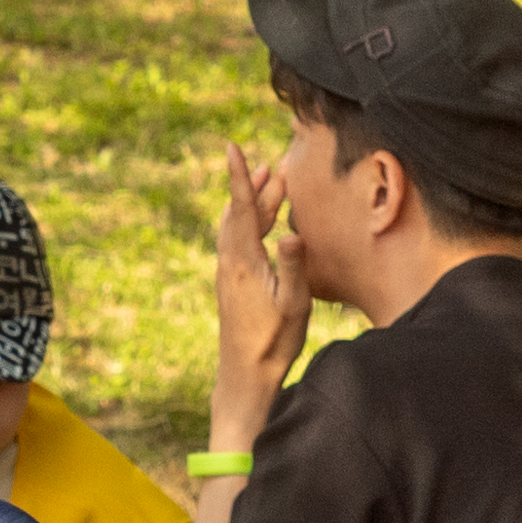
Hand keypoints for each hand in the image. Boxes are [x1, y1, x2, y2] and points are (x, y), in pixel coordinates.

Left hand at [205, 146, 309, 418]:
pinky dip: (249, 223)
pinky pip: (236, 241)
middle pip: (240, 213)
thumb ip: (294, 267)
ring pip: (236, 227)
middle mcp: (230, 263)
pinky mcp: (230, 284)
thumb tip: (292, 234)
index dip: (239, 176)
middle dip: (254, 186)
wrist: (245, 375)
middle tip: (272, 165)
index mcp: (244, 262)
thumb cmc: (274, 342)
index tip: (231, 147)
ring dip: (251, 203)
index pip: (242, 208)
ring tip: (268, 184)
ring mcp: (227, 274)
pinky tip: (260, 227)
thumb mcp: (293, 305)